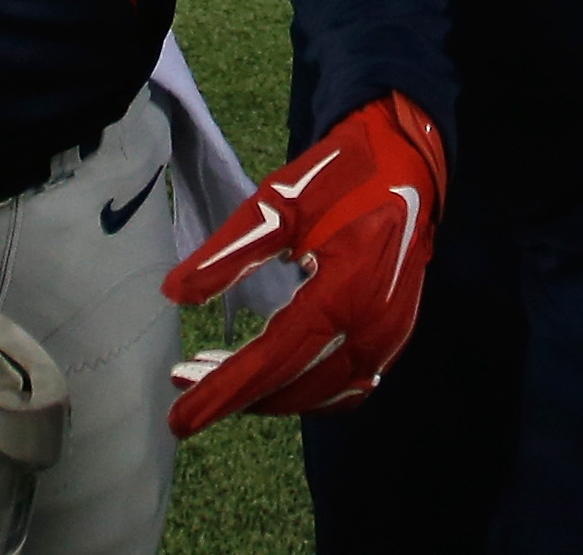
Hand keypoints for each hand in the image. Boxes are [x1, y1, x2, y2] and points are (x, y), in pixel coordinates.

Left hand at [161, 93, 445, 432]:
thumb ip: (229, 253)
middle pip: (293, 386)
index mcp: (345, 288)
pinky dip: (305, 392)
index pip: (274, 359)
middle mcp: (372, 324)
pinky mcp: (394, 337)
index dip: (224, 392)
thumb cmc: (341, 177)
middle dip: (235, 396)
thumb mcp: (278, 203)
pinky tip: (273, 379)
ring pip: (318, 394)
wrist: (408, 163)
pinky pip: (346, 386)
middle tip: (182, 382)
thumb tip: (174, 294)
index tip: (178, 419)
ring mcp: (389, 336)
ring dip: (267, 397)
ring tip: (215, 376)